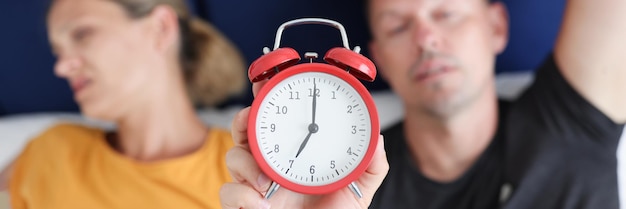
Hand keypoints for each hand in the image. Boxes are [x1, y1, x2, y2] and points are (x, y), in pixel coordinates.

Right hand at [220, 81, 388, 208]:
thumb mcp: (361, 189)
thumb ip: (372, 164)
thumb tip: (377, 138)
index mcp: (296, 153)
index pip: (280, 119)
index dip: (271, 97)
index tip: (270, 80)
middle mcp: (272, 165)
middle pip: (246, 130)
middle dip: (244, 117)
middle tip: (251, 116)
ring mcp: (255, 185)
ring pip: (231, 157)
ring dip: (244, 164)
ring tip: (266, 182)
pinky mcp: (244, 206)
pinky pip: (227, 194)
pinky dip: (242, 197)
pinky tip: (262, 205)